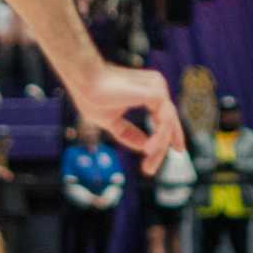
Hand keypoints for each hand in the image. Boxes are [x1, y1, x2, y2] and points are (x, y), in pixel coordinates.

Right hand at [64, 58, 184, 175]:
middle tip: (149, 170)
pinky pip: (165, 120)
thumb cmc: (93, 96)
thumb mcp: (111, 121)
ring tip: (147, 165)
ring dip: (159, 147)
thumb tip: (144, 146)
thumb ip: (127, 132)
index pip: (163, 118)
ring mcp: (158, 88)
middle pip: (168, 122)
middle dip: (163, 147)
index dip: (165, 138)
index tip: (161, 159)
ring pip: (168, 123)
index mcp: (149, 92)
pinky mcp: (156, 92)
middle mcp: (157, 87)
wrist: (84, 82)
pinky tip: (148, 150)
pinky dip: (159, 137)